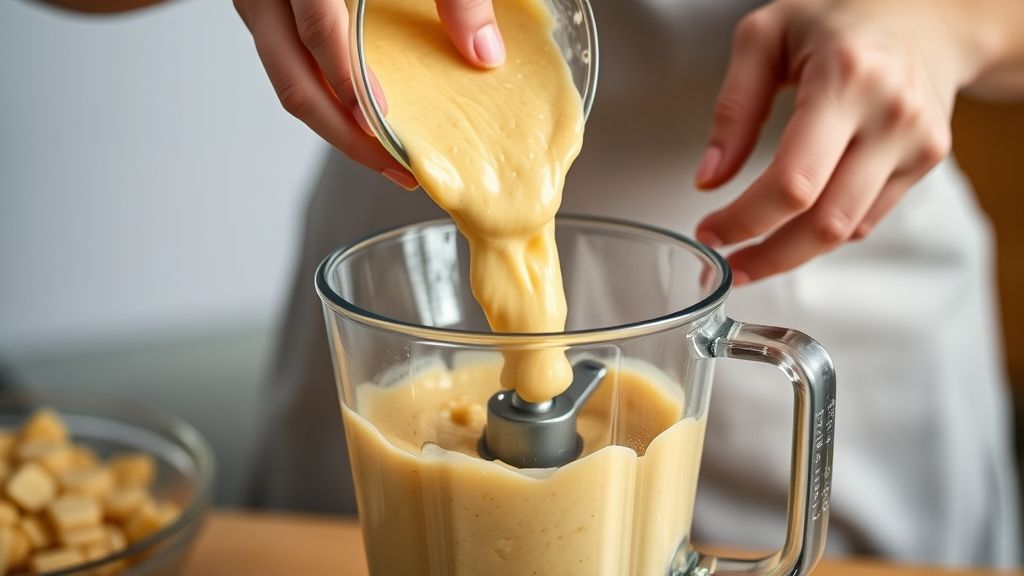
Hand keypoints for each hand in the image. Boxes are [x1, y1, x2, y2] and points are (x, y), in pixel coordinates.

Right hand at [233, 0, 505, 189]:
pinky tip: (365, 117)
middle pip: (294, 80)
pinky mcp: (270, 11)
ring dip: (336, 126)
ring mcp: (261, 2)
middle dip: (346, 136)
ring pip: (288, 81)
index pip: (317, 32)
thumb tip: (484, 53)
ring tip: (387, 156)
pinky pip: (290, 67)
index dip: (349, 83)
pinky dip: (327, 98)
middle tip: (397, 170)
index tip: (383, 125)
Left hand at [694, 0, 988, 285]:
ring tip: (754, 256)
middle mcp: (890, 115)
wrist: (925, 15)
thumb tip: (709, 178)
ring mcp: (916, 142)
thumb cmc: (837, 18)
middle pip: (824, 222)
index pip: (793, 181)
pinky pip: (867, 218)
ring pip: (847, 230)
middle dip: (769, 257)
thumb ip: (733, 109)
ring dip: (793, 255)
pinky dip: (825, 231)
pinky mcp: (927, 161)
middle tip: (731, 267)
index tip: (711, 232)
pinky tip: (795, 225)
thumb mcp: (765, 37)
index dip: (745, 220)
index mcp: (846, 78)